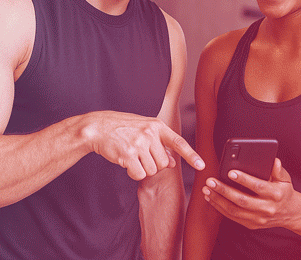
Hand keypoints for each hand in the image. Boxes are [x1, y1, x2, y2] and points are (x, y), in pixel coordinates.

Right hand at [79, 111, 203, 180]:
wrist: (98, 127)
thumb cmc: (122, 128)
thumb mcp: (144, 130)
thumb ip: (160, 144)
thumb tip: (173, 162)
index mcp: (157, 126)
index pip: (179, 142)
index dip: (191, 155)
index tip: (202, 165)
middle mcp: (150, 134)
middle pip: (164, 163)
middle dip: (154, 165)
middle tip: (141, 156)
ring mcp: (139, 144)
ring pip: (152, 170)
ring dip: (142, 169)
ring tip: (132, 157)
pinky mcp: (127, 154)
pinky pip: (139, 175)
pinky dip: (134, 174)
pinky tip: (126, 164)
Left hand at [202, 159, 300, 229]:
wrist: (290, 213)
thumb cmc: (284, 191)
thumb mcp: (285, 179)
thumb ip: (278, 170)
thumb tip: (274, 161)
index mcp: (275, 194)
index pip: (258, 186)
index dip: (244, 180)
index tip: (230, 172)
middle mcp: (267, 208)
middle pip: (242, 200)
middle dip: (224, 190)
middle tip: (210, 181)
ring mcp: (259, 219)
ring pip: (234, 210)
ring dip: (218, 200)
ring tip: (207, 190)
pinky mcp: (251, 225)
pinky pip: (232, 217)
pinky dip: (220, 208)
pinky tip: (211, 199)